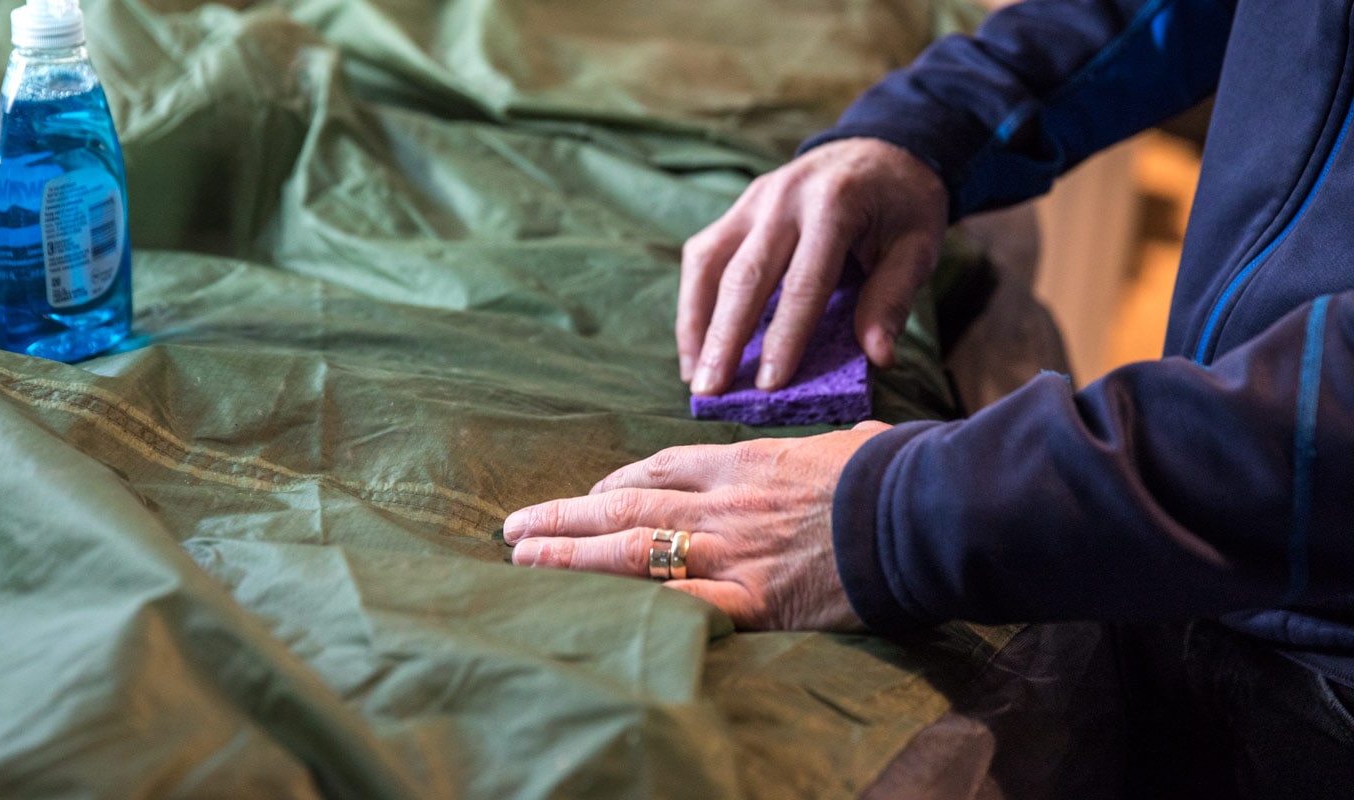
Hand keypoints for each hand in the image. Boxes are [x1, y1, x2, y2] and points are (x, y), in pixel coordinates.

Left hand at [502, 422, 893, 631]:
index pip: (662, 468)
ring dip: (570, 553)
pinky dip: (629, 604)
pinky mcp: (754, 598)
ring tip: (522, 559)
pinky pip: (678, 602)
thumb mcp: (848, 444)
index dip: (616, 482)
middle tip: (515, 527)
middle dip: (565, 514)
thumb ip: (821, 451)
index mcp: (746, 461)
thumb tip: (841, 448)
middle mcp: (725, 501)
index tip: (589, 493)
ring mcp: (734, 549)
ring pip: (633, 547)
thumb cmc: (896, 471)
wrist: (924, 507)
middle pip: (627, 504)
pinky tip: (590, 607)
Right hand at [678, 138, 947, 394]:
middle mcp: (784, 198)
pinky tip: (695, 343)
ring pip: (709, 264)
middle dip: (724, 338)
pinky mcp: (737, 209)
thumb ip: (893, 297)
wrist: (880, 147)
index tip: (769, 385)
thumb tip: (878, 357)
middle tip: (710, 391)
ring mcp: (753, 200)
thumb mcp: (918, 245)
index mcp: (834, 204)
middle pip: (744, 275)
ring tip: (693, 375)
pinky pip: (704, 256)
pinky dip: (693, 302)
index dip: (784, 336)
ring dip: (695, 323)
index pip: (804, 281)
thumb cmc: (902, 204)